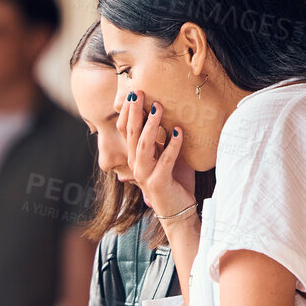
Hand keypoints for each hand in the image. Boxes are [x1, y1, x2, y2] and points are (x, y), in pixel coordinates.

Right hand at [116, 90, 193, 219]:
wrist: (178, 212)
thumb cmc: (174, 182)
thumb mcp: (167, 157)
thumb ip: (164, 141)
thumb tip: (172, 116)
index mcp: (136, 158)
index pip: (126, 131)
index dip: (127, 112)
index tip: (133, 93)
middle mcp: (136, 165)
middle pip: (131, 134)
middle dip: (135, 112)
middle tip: (138, 92)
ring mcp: (145, 175)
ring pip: (144, 145)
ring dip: (151, 125)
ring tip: (159, 107)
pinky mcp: (159, 182)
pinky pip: (166, 159)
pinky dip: (173, 144)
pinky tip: (179, 131)